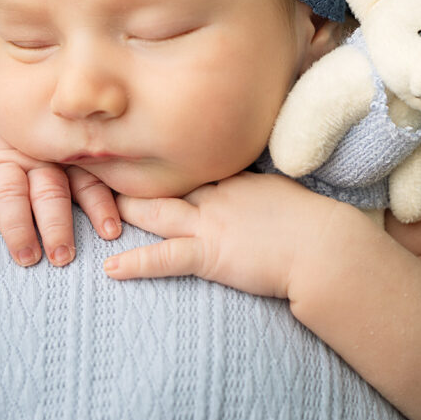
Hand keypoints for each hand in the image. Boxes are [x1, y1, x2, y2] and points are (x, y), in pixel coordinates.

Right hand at [0, 108, 121, 265]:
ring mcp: (5, 160)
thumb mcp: (71, 147)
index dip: (100, 207)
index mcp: (67, 158)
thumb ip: (95, 169)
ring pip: (10, 194)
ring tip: (26, 257)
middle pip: (48, 193)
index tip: (111, 233)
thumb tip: (139, 194)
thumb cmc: (45, 134)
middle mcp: (38, 159)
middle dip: (57, 225)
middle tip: (63, 257)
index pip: (87, 184)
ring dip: (17, 227)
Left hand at [104, 172, 349, 298]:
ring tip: (95, 208)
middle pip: (167, 181)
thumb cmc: (319, 223)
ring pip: (156, 211)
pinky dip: (135, 263)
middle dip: (134, 175)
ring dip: (126, 209)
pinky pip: (164, 258)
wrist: (325, 246)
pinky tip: (109, 269)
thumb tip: (263, 190)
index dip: (167, 159)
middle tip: (104, 168)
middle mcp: (218, 193)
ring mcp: (211, 223)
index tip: (144, 150)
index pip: (193, 164)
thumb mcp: (288, 192)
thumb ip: (266, 189)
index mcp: (237, 177)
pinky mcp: (210, 254)